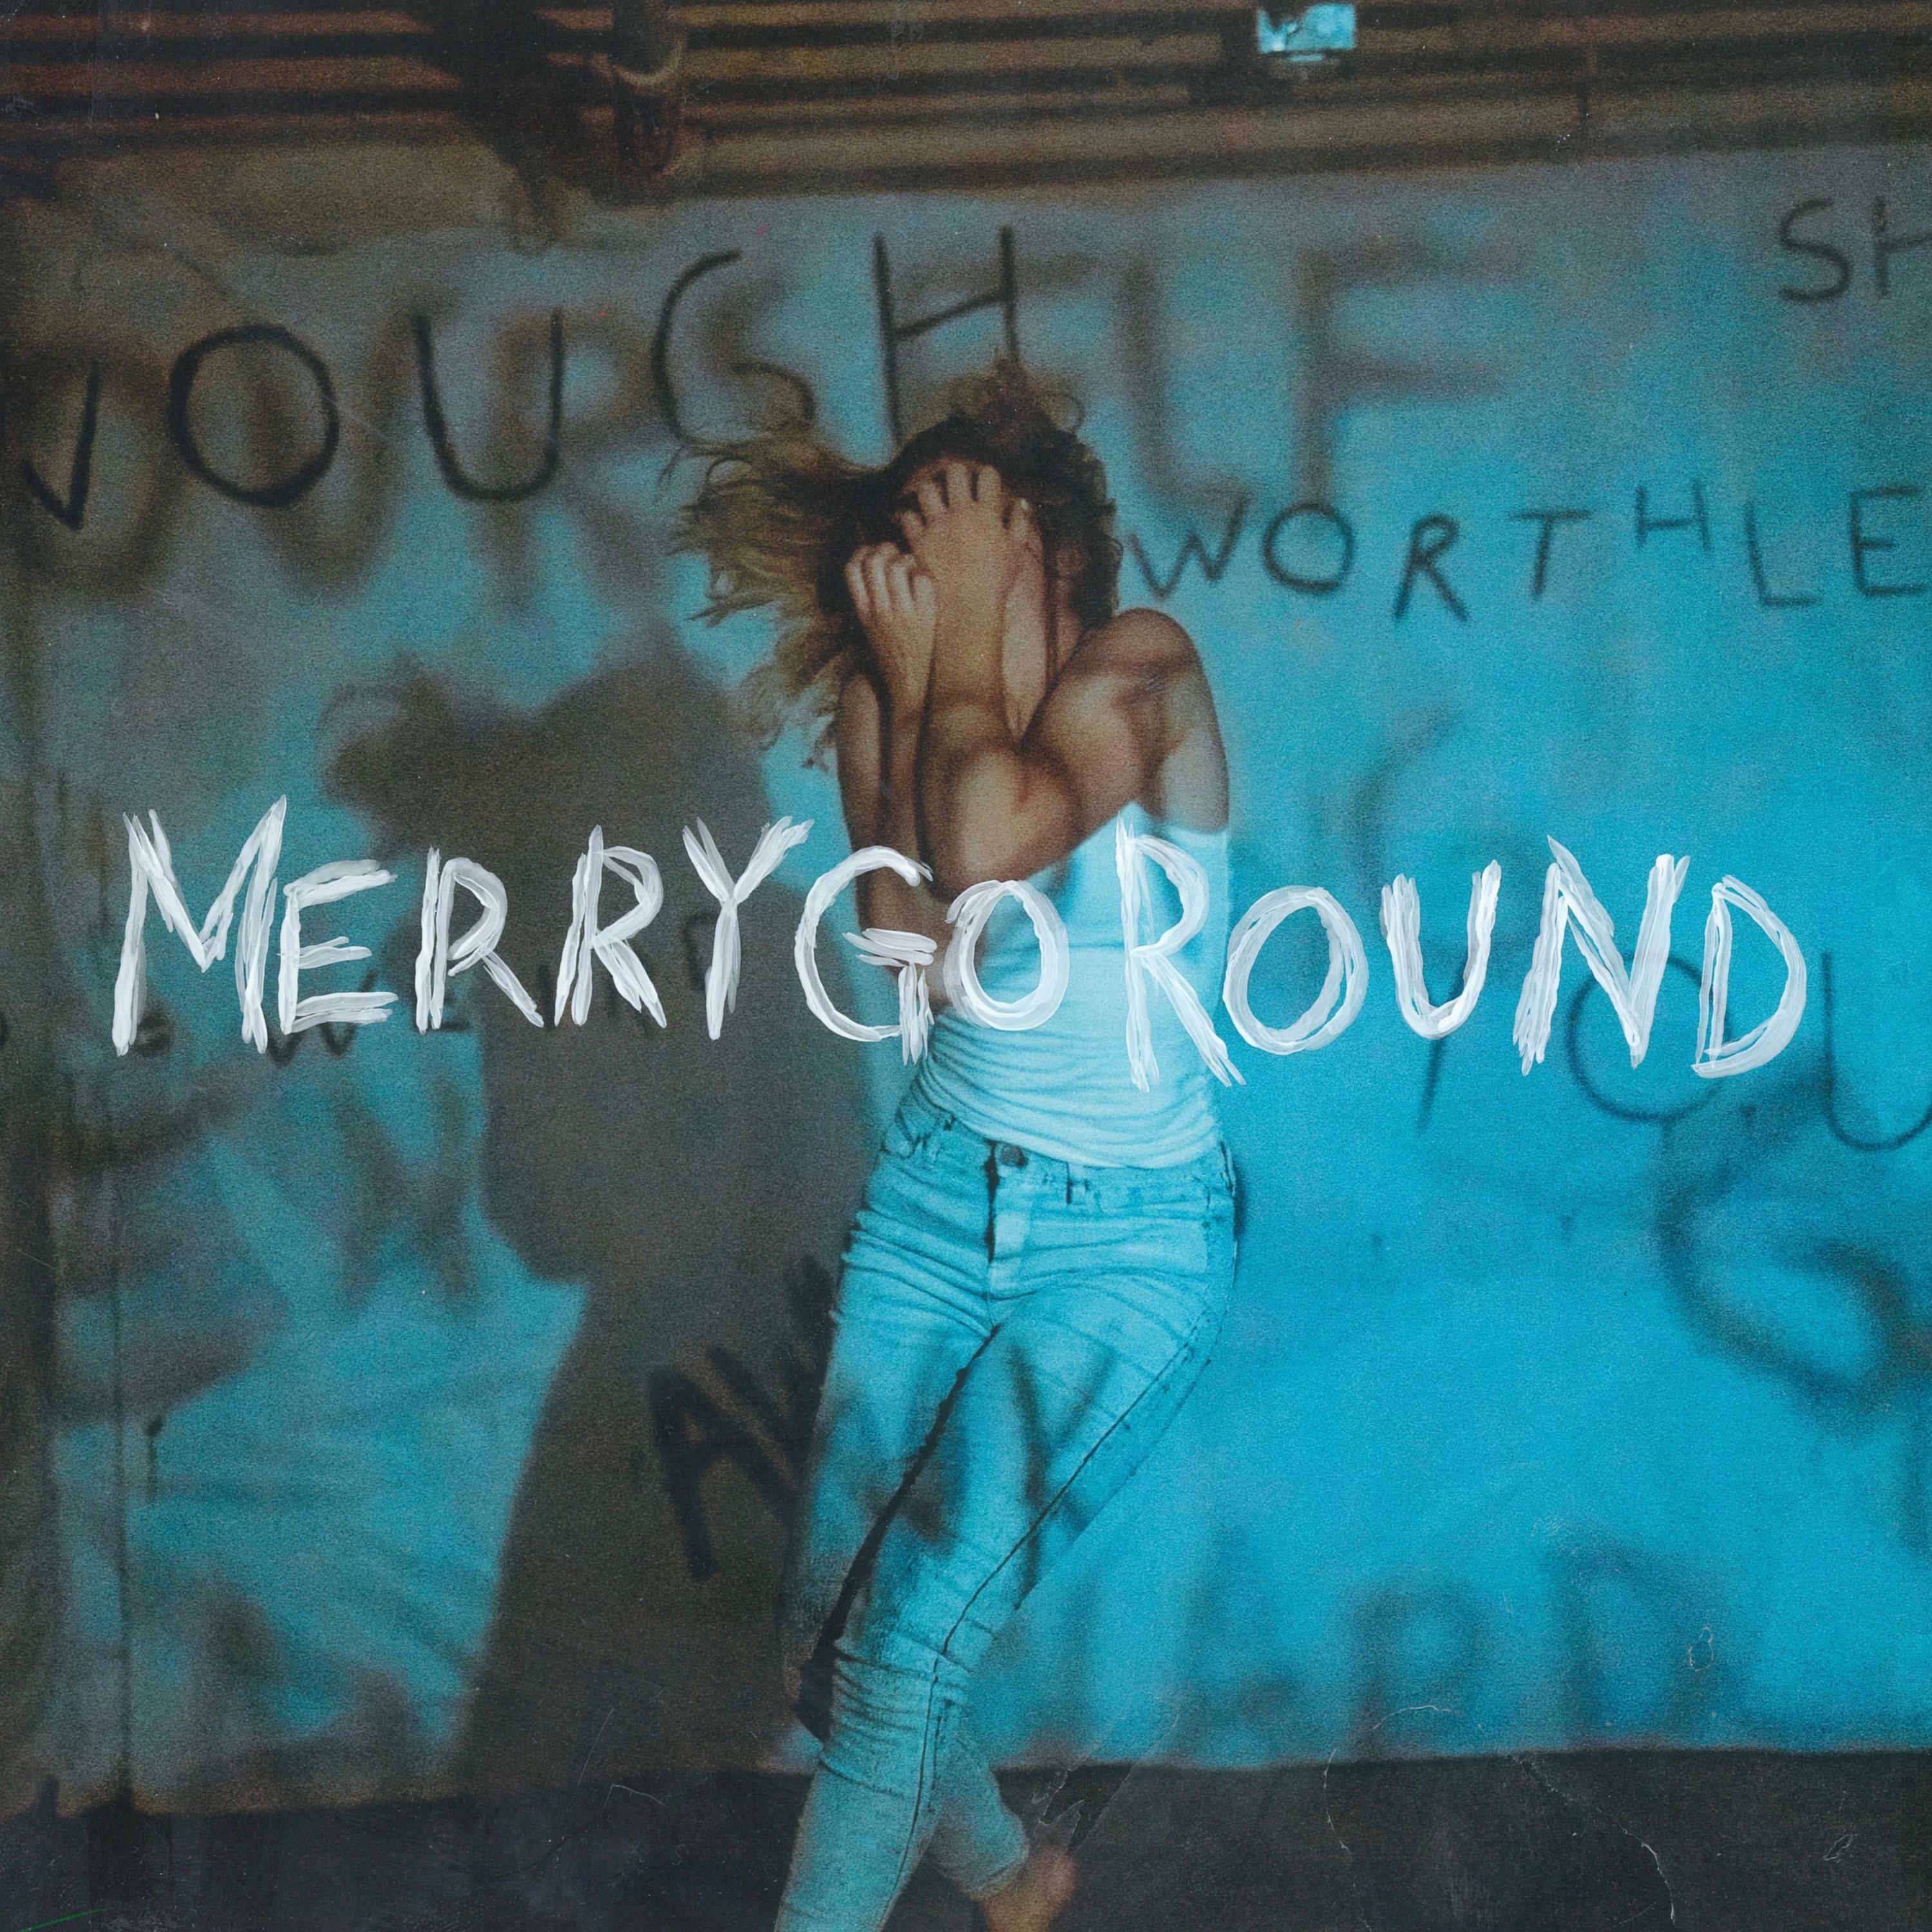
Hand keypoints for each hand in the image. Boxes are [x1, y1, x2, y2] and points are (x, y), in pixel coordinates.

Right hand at [844, 541, 935, 717]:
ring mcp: (901, 612)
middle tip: (898, 555)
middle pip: (873, 561)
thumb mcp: (869, 632)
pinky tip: (926, 585)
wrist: (909, 686)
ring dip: (907, 560)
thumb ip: (867, 604)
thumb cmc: (891, 658)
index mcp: (863, 612)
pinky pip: (921, 580)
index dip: (862, 552)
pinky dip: (924, 576)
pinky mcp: (924, 617)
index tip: (874, 553)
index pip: (851, 569)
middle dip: (886, 549)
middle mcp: (879, 610)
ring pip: (897, 565)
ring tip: (914, 569)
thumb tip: (873, 576)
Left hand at [896, 462, 1032, 616]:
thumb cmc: (996, 582)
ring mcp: (938, 525)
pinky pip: (908, 517)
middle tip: (957, 484)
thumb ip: (1019, 524)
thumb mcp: (1016, 552)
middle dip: (957, 473)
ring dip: (931, 491)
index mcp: (987, 513)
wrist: (968, 606)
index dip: (987, 475)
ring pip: (927, 488)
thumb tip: (1019, 504)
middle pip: (955, 472)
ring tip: (934, 500)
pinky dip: (912, 519)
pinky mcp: (919, 540)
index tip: (985, 483)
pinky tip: (918, 525)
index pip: (987, 475)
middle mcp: (961, 513)